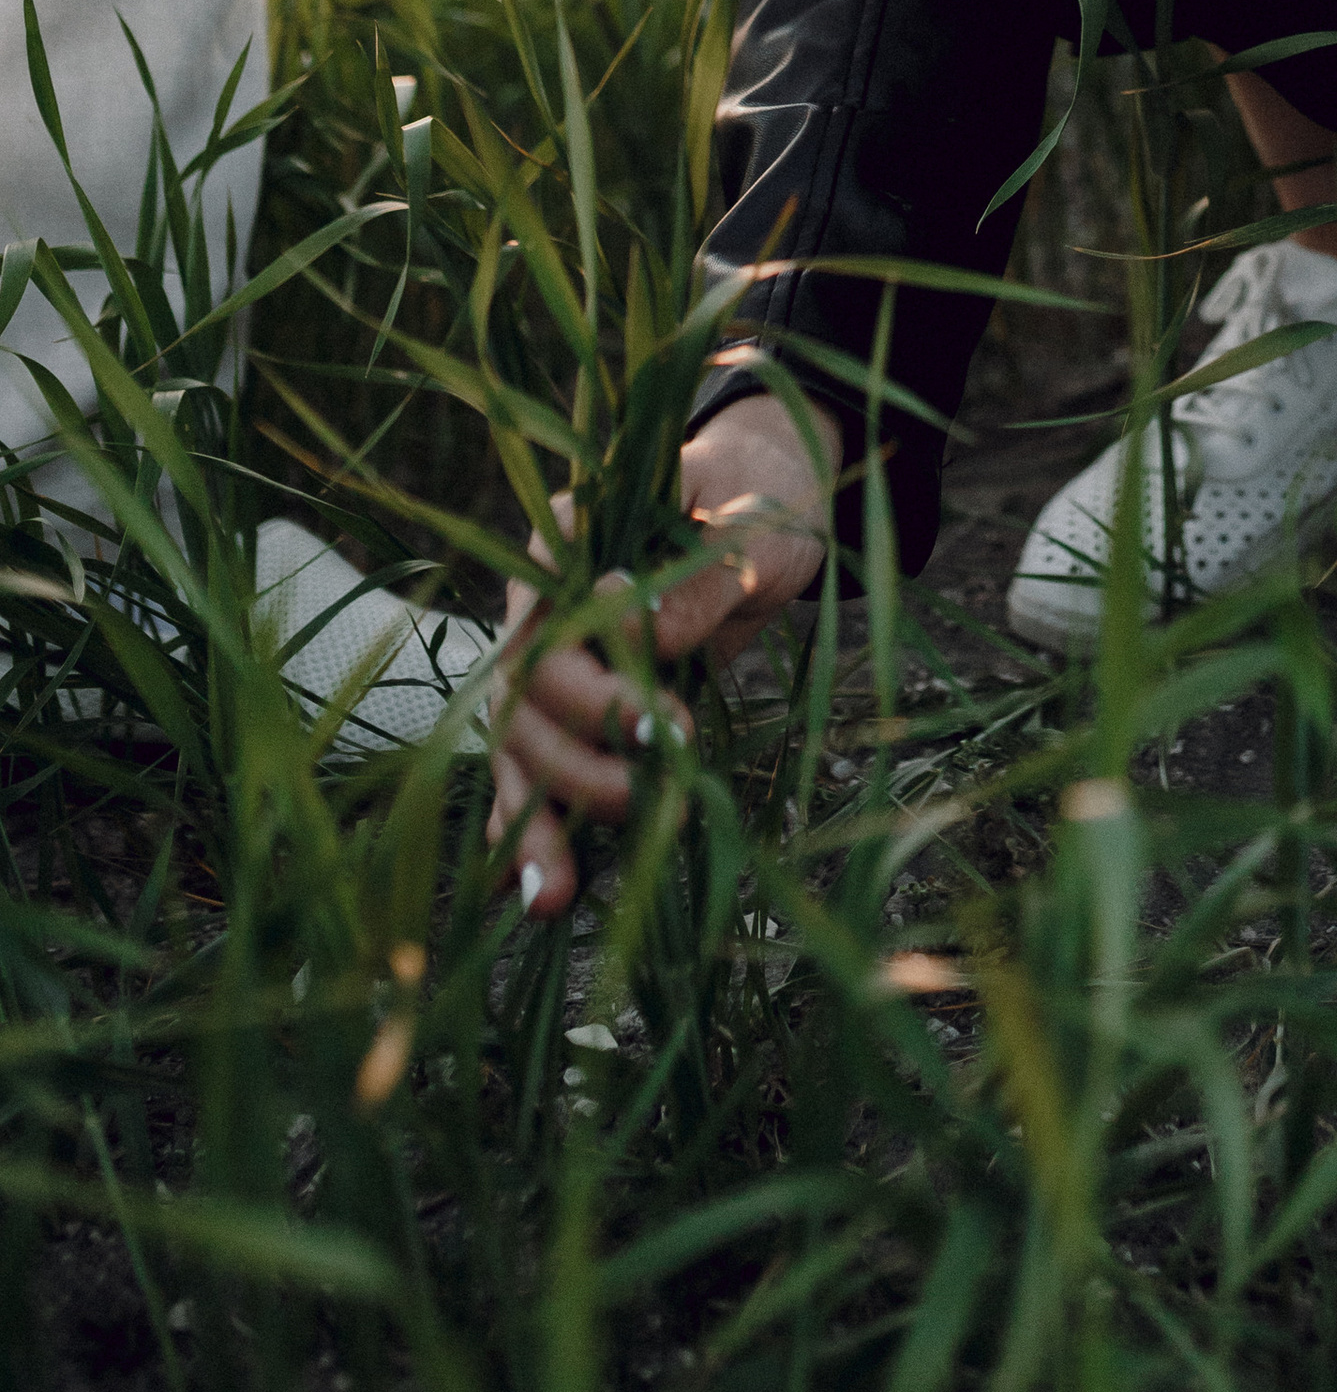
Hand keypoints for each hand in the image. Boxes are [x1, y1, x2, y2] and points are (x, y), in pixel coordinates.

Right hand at [488, 390, 841, 919]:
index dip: (583, 665)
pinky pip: (538, 775)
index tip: (650, 709)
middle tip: (663, 775)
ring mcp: (553, 663)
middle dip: (582, 750)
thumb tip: (648, 631)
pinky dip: (534, 833)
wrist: (762, 509)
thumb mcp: (756, 520)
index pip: (545, 597)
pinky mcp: (577, 715)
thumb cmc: (757, 498)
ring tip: (557, 893)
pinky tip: (540, 893)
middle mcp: (544, 602)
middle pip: (527, 689)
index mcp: (574, 532)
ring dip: (536, 818)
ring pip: (519, 746)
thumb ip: (709, 565)